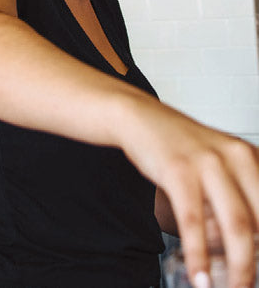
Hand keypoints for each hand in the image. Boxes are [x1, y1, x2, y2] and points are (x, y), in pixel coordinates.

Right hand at [121, 97, 258, 287]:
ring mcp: (207, 163)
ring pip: (237, 227)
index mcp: (249, 156)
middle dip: (256, 261)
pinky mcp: (179, 172)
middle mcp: (236, 157)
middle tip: (249, 284)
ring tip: (235, 287)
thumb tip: (252, 241)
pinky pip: (194, 222)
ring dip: (239, 268)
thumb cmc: (181, 146)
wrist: (139, 117)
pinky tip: (200, 278)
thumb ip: (239, 192)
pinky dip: (198, 256)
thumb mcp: (220, 160)